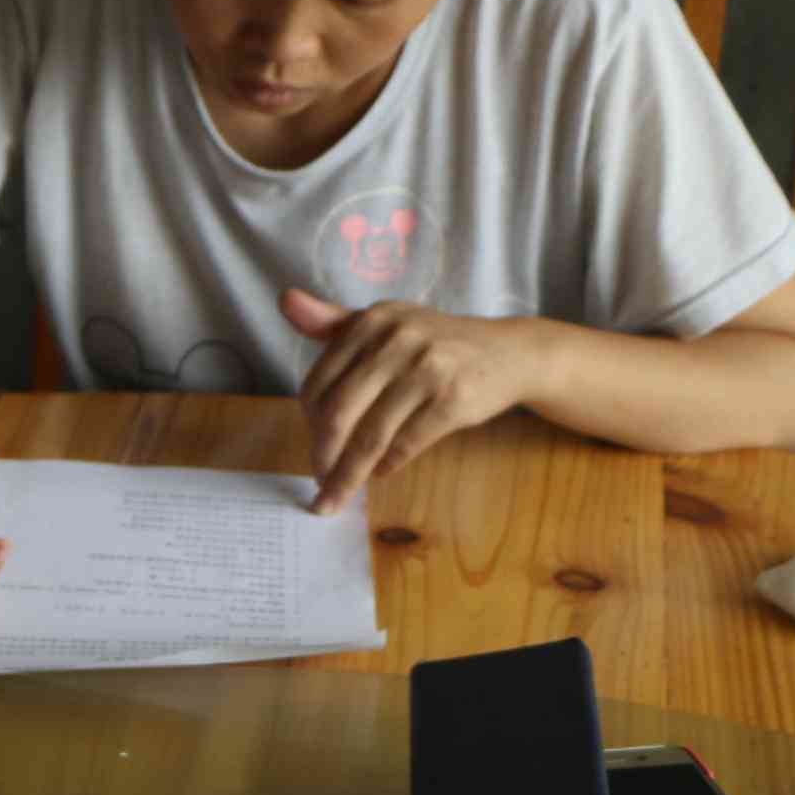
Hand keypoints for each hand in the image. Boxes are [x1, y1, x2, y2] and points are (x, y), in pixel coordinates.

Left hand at [286, 288, 548, 514]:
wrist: (508, 353)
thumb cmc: (436, 343)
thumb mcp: (386, 324)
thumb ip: (335, 322)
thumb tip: (285, 300)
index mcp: (372, 321)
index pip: (319, 384)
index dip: (308, 423)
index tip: (311, 445)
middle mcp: (397, 339)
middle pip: (339, 414)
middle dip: (323, 456)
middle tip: (319, 482)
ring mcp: (427, 368)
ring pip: (372, 435)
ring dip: (350, 473)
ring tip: (339, 493)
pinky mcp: (453, 399)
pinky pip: (407, 443)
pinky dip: (388, 463)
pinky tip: (381, 472)